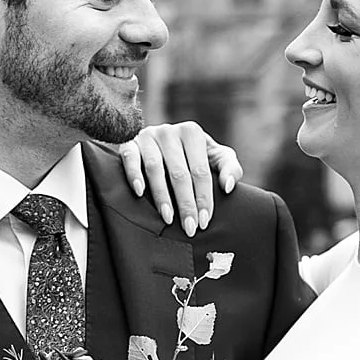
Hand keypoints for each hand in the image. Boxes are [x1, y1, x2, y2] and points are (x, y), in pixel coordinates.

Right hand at [115, 124, 243, 237]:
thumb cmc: (194, 153)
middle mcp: (169, 131)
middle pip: (179, 173)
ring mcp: (147, 136)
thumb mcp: (216, 156)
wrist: (163, 141)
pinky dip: (134, 175)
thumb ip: (230, 168)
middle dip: (185, 203)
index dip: (203, 198)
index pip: (200, 171)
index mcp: (192, 132)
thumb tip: (227, 186)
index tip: (204, 221)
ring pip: (154, 169)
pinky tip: (140, 193)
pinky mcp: (129, 143)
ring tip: (168, 219)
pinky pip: (130, 159)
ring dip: (162, 196)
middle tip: (189, 227)